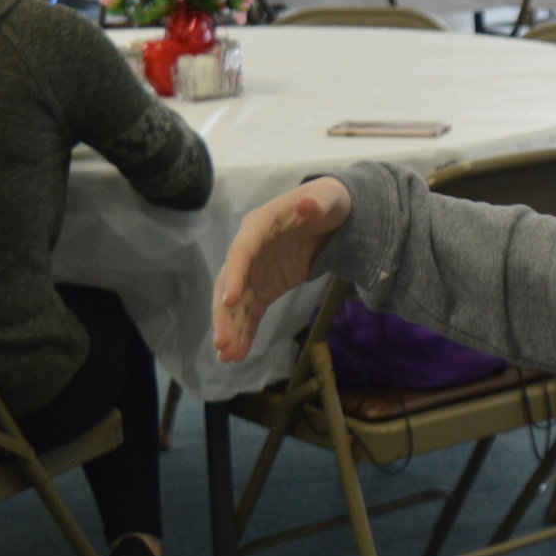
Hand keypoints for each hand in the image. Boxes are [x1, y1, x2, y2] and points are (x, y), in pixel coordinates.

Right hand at [213, 178, 354, 362]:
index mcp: (259, 225)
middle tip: (222, 343)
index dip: (235, 275)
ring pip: (236, 304)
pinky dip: (245, 332)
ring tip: (228, 357)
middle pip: (230, 284)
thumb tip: (309, 206)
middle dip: (224, 314)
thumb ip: (319, 202)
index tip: (231, 300)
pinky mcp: (265, 287)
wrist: (332, 213)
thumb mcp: (330, 197)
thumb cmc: (328, 201)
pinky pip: (251, 313)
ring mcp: (255, 271)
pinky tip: (240, 356)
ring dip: (231, 329)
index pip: (241, 252)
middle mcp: (249, 250)